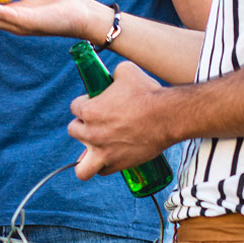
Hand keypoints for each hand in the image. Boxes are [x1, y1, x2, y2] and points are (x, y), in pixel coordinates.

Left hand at [67, 62, 172, 180]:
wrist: (169, 117)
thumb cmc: (148, 93)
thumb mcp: (126, 71)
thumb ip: (113, 75)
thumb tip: (112, 77)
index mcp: (89, 111)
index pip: (74, 107)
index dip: (84, 103)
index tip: (94, 104)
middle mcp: (92, 133)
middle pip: (74, 131)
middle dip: (83, 126)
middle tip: (97, 123)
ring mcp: (104, 152)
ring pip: (81, 167)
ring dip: (84, 159)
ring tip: (93, 153)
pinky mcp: (118, 164)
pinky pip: (102, 171)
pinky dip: (104, 166)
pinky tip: (110, 158)